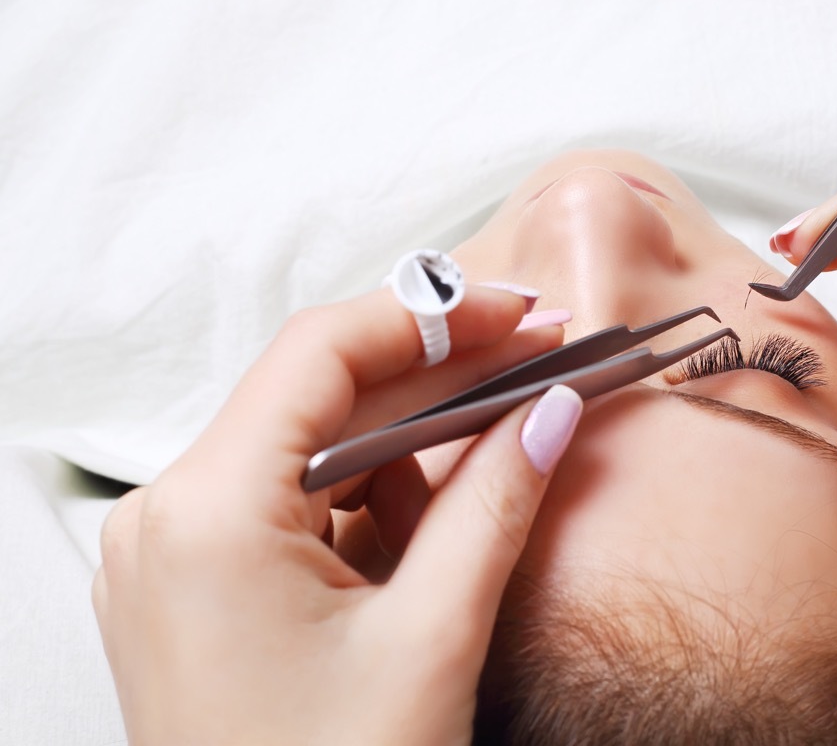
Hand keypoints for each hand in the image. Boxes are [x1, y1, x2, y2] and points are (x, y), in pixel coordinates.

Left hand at [92, 286, 581, 745]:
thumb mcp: (431, 639)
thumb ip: (494, 505)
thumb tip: (548, 411)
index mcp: (206, 513)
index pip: (321, 354)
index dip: (432, 319)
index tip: (518, 313)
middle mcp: (170, 518)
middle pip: (319, 399)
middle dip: (436, 380)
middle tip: (538, 362)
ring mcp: (177, 554)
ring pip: (311, 453)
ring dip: (409, 445)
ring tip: (503, 450)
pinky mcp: (200, 588)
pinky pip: (295, 506)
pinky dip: (371, 500)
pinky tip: (439, 517)